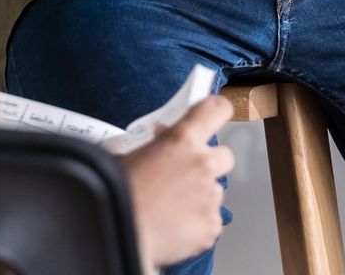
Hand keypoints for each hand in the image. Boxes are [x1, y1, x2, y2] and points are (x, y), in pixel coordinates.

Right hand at [121, 95, 235, 267]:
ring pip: (215, 191)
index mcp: (183, 139)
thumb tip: (166, 137)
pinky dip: (197, 222)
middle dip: (208, 162)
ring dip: (200, 196)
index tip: (214, 114)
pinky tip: (175, 224)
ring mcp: (210, 196)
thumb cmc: (119, 195)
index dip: (216, 111)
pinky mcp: (212, 225)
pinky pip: (211, 219)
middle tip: (186, 173)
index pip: (215, 110)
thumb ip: (159, 142)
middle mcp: (202, 164)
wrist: (120, 234)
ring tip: (171, 206)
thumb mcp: (133, 154)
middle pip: (224, 156)